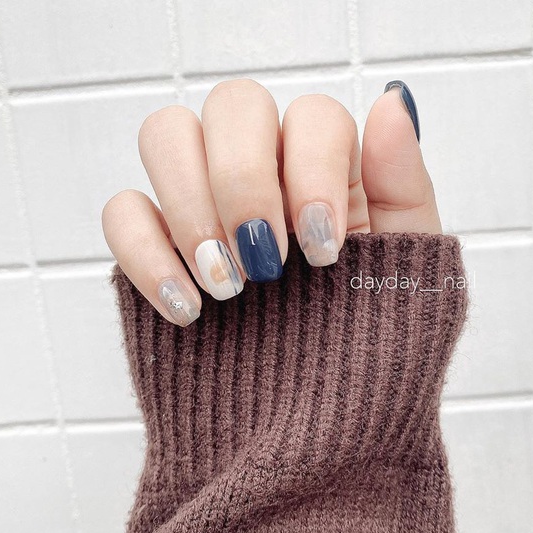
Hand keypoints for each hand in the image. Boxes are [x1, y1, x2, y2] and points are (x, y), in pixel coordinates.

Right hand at [102, 78, 440, 324]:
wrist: (316, 431)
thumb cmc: (370, 349)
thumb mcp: (410, 272)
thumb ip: (403, 186)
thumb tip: (393, 101)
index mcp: (330, 170)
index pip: (312, 114)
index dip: (314, 170)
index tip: (322, 252)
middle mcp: (265, 172)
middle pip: (233, 103)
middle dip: (245, 180)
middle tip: (267, 263)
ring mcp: (205, 205)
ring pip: (168, 133)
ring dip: (193, 206)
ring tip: (229, 285)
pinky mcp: (157, 247)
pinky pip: (122, 211)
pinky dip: (147, 252)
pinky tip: (187, 308)